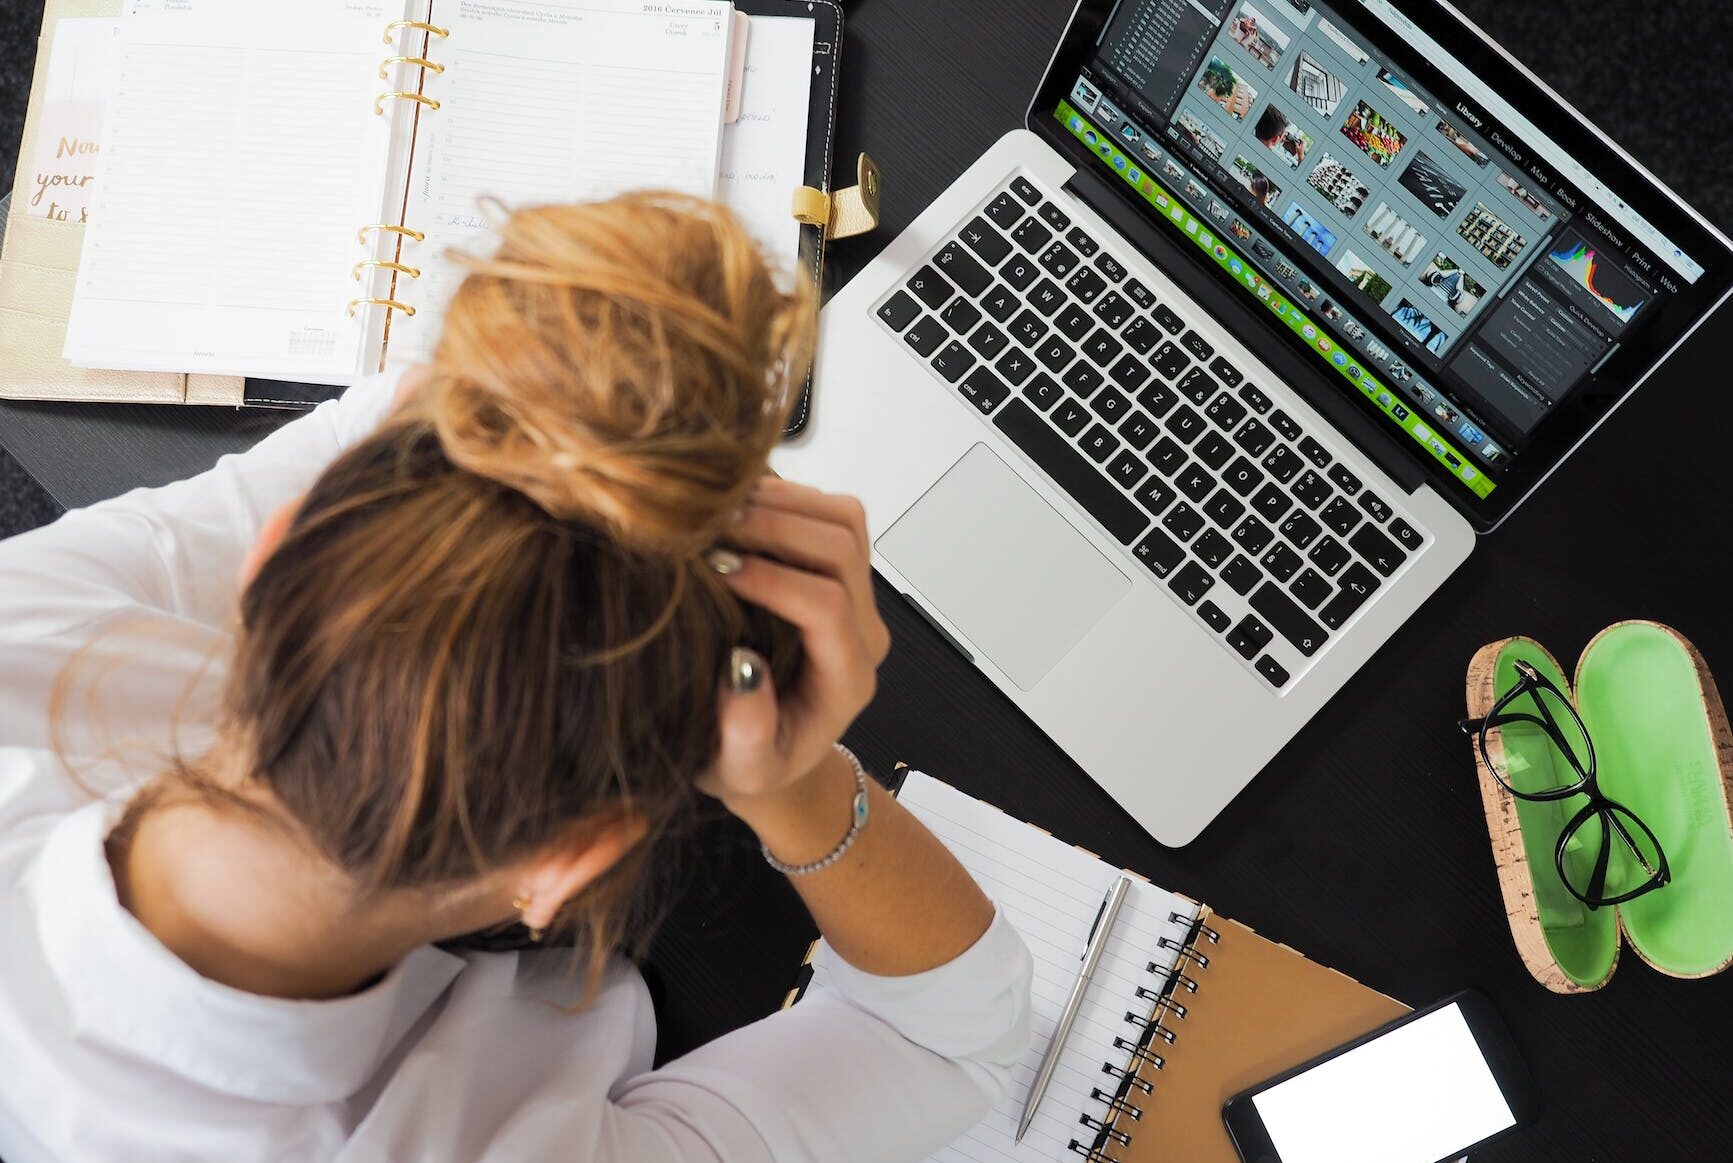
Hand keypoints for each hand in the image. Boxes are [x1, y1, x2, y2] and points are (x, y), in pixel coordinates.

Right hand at [697, 478, 889, 808]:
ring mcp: (856, 596)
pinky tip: (734, 507)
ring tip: (719, 509)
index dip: (773, 579)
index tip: (715, 569)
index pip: (826, 607)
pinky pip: (829, 513)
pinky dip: (785, 497)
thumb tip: (741, 668)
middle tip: (710, 527)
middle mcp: (862, 631)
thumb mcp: (741, 769)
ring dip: (782, 503)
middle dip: (775, 527)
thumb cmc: (752, 763)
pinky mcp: (839, 571)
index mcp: (846, 679)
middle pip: (842, 549)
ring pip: (844, 519)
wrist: (772, 751)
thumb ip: (746, 733)